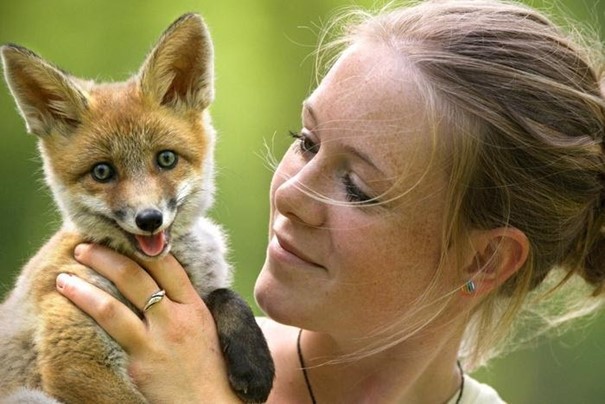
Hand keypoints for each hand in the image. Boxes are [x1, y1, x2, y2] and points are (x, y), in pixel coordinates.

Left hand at [56, 243, 241, 402]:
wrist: (210, 402)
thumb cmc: (209, 365)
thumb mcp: (206, 326)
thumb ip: (185, 302)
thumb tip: (161, 281)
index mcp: (194, 306)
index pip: (166, 266)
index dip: (141, 249)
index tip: (121, 240)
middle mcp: (175, 319)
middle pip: (136, 276)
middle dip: (106, 257)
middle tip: (83, 248)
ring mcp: (156, 341)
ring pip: (113, 306)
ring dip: (84, 288)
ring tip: (64, 278)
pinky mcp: (139, 363)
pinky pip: (110, 333)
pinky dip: (89, 314)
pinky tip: (73, 308)